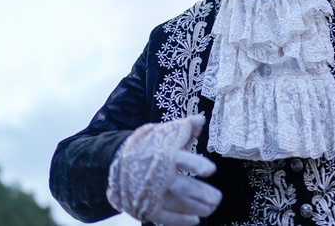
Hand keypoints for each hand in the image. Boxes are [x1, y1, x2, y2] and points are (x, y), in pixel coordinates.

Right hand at [107, 114, 222, 224]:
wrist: (116, 161)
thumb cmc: (147, 146)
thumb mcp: (164, 133)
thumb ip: (185, 129)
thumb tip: (201, 119)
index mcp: (164, 155)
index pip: (182, 159)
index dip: (197, 164)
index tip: (211, 170)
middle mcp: (158, 175)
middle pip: (182, 186)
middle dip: (201, 193)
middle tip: (217, 198)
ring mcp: (150, 193)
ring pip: (176, 203)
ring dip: (195, 208)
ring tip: (211, 209)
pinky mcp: (145, 206)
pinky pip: (164, 217)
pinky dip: (180, 220)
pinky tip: (195, 221)